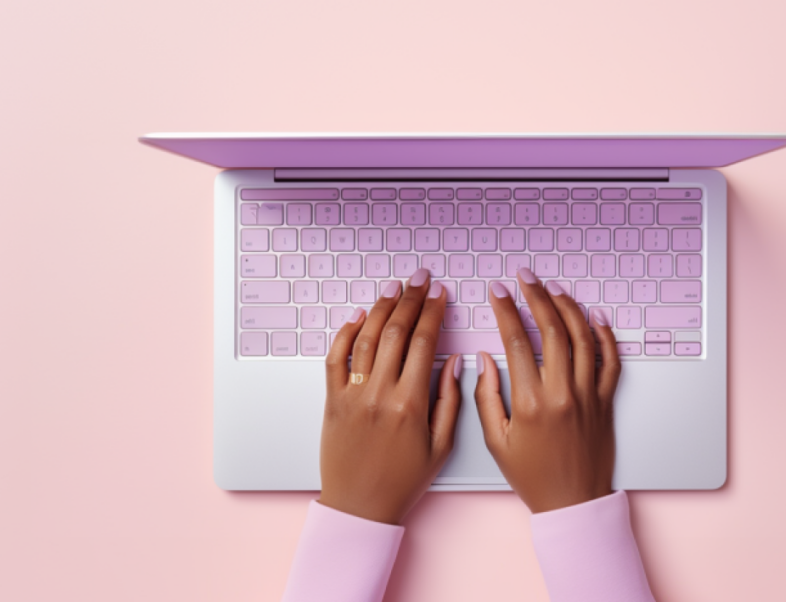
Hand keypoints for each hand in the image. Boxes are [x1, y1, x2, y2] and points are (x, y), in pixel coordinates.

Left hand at [318, 269, 461, 524]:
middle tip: (420, 278)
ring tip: (394, 288)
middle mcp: (380, 394)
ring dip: (381, 308)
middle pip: (395, 332)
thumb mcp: (441, 446)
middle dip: (411, 299)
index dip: (433, 312)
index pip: (424, 343)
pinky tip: (358, 317)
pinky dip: (345, 334)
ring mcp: (352, 395)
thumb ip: (450, 401)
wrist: (360, 506)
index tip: (440, 293)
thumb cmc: (403, 481)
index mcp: (411, 404)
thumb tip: (454, 362)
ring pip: (366, 338)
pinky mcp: (332, 401)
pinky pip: (335, 359)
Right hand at [474, 267, 620, 512]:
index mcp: (531, 402)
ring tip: (553, 289)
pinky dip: (605, 334)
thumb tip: (483, 359)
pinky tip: (594, 316)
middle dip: (536, 296)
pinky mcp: (605, 401)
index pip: (517, 341)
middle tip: (525, 278)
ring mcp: (588, 395)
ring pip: (582, 337)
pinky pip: (610, 360)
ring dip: (568, 307)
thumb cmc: (532, 477)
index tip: (497, 292)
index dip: (505, 310)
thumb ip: (485, 397)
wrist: (573, 502)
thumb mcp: (496, 441)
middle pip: (552, 330)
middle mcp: (563, 393)